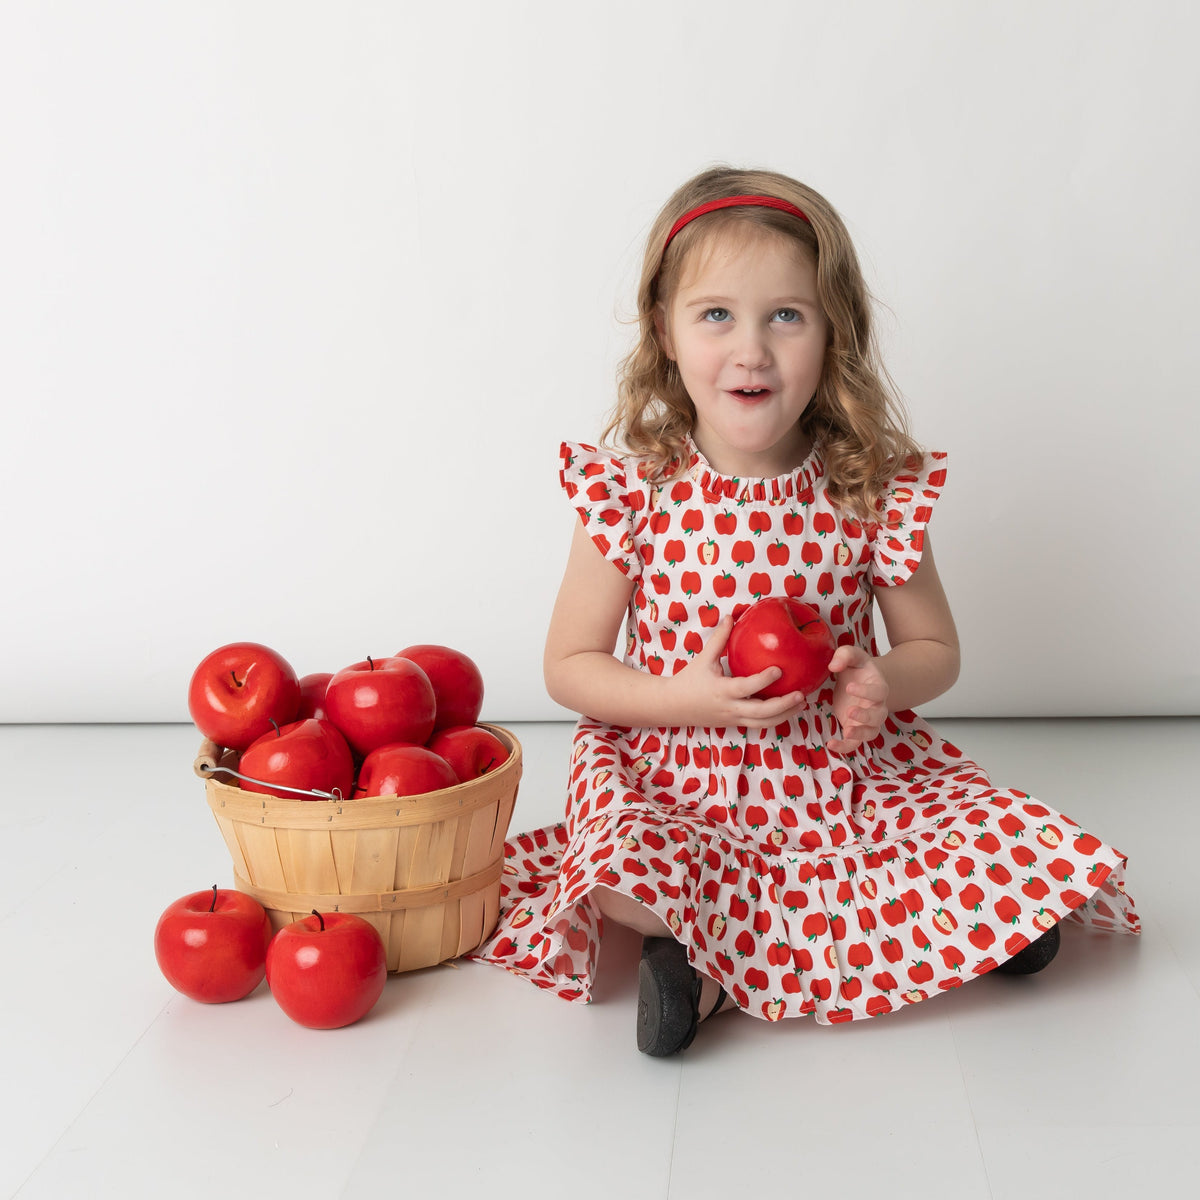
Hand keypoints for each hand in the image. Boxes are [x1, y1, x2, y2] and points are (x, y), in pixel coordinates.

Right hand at [663, 615, 806, 727]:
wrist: (672, 706)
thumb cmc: (688, 680)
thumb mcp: (703, 659)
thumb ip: (719, 639)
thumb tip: (732, 616)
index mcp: (722, 690)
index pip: (746, 688)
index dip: (763, 680)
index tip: (779, 669)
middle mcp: (730, 708)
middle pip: (761, 713)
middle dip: (783, 705)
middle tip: (801, 694)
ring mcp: (734, 719)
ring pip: (763, 724)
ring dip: (784, 715)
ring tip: (801, 704)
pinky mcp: (735, 723)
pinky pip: (758, 725)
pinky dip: (775, 719)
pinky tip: (788, 710)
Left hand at [826, 645, 888, 754]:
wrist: (860, 680)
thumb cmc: (857, 668)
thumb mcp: (852, 656)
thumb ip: (845, 655)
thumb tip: (833, 665)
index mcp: (878, 687)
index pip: (878, 691)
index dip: (866, 691)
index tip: (849, 686)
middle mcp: (877, 706)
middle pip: (879, 716)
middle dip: (866, 716)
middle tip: (849, 711)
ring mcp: (868, 721)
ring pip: (871, 732)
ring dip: (860, 734)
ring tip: (846, 732)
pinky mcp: (856, 729)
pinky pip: (855, 743)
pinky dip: (845, 747)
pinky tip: (831, 745)